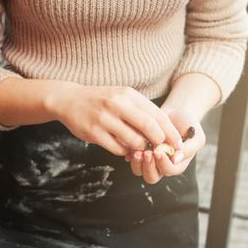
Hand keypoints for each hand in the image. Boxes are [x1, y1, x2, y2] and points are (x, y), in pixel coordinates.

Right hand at [45, 84, 182, 156]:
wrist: (69, 100)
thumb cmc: (102, 100)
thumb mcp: (122, 97)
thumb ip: (141, 111)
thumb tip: (164, 131)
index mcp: (128, 95)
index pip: (157, 115)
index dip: (170, 132)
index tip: (178, 144)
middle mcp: (117, 104)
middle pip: (149, 127)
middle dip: (160, 142)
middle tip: (163, 150)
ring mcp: (105, 119)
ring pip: (134, 141)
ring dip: (140, 148)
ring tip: (139, 148)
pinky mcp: (94, 133)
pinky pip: (118, 149)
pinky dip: (124, 152)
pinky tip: (122, 147)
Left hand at [127, 108, 205, 183]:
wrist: (176, 113)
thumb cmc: (188, 125)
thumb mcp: (196, 136)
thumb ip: (189, 149)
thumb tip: (177, 159)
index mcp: (177, 164)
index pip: (169, 171)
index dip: (163, 164)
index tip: (159, 152)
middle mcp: (162, 165)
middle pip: (152, 177)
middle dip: (148, 167)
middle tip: (147, 153)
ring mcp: (150, 160)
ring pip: (139, 171)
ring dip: (137, 163)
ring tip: (138, 151)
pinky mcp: (139, 151)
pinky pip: (131, 159)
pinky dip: (130, 155)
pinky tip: (131, 147)